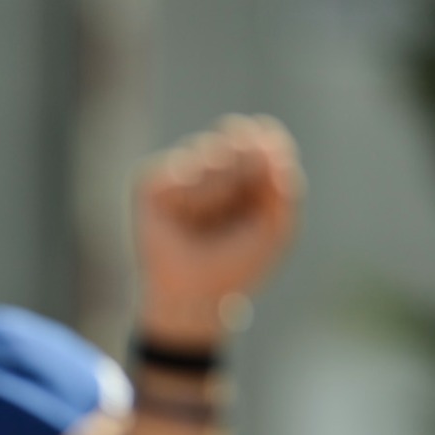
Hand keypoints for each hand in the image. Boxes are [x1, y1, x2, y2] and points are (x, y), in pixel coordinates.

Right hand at [134, 116, 299, 344]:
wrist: (194, 300)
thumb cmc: (235, 267)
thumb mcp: (276, 229)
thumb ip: (284, 186)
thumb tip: (268, 139)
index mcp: (240, 175)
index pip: (260, 137)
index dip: (271, 152)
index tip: (276, 177)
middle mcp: (207, 169)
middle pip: (236, 134)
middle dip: (246, 168)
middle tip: (242, 205)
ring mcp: (177, 176)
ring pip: (208, 149)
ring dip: (221, 187)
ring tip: (212, 222)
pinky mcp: (150, 184)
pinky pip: (181, 170)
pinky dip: (194, 195)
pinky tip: (187, 218)